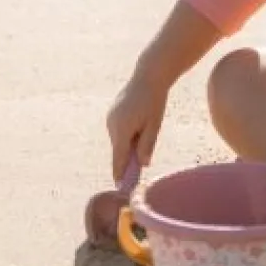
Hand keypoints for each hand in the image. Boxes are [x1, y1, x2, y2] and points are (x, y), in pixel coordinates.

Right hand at [106, 65, 168, 180]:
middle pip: (119, 150)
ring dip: (129, 146)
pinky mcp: (112, 115)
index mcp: (122, 129)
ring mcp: (110, 119)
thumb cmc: (155, 101)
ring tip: (145, 131)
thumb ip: (147, 145)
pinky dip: (127, 136)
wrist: (148, 77)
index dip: (120, 174)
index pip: (119, 157)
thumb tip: (142, 164)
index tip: (120, 188)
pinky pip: (119, 132)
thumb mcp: (154, 125)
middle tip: (138, 172)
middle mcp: (112, 125)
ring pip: (119, 141)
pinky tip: (139, 125)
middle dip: (127, 160)